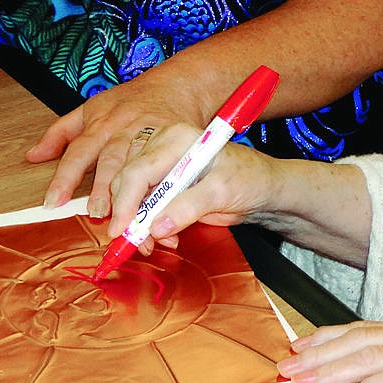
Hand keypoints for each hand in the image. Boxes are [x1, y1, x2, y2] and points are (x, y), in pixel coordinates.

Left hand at [25, 72, 203, 215]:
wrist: (176, 86)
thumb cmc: (131, 101)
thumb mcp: (91, 108)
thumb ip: (60, 133)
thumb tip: (33, 156)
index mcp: (101, 124)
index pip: (78, 153)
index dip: (65, 179)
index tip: (53, 203)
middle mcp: (125, 130)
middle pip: (111, 161)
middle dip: (102, 189)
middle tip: (96, 214)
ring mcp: (153, 135)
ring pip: (141, 165)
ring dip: (132, 192)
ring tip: (125, 217)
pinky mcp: (179, 141)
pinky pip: (171, 165)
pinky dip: (166, 186)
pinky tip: (161, 204)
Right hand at [105, 122, 276, 249]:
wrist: (261, 188)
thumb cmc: (249, 179)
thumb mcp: (222, 192)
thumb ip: (189, 207)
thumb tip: (156, 227)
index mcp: (177, 138)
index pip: (139, 170)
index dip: (126, 202)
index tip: (121, 230)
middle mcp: (162, 147)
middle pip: (128, 182)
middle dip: (130, 217)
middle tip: (141, 244)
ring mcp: (160, 166)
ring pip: (130, 195)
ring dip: (138, 224)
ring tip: (156, 243)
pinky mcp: (162, 184)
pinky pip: (142, 205)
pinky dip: (147, 225)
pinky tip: (164, 237)